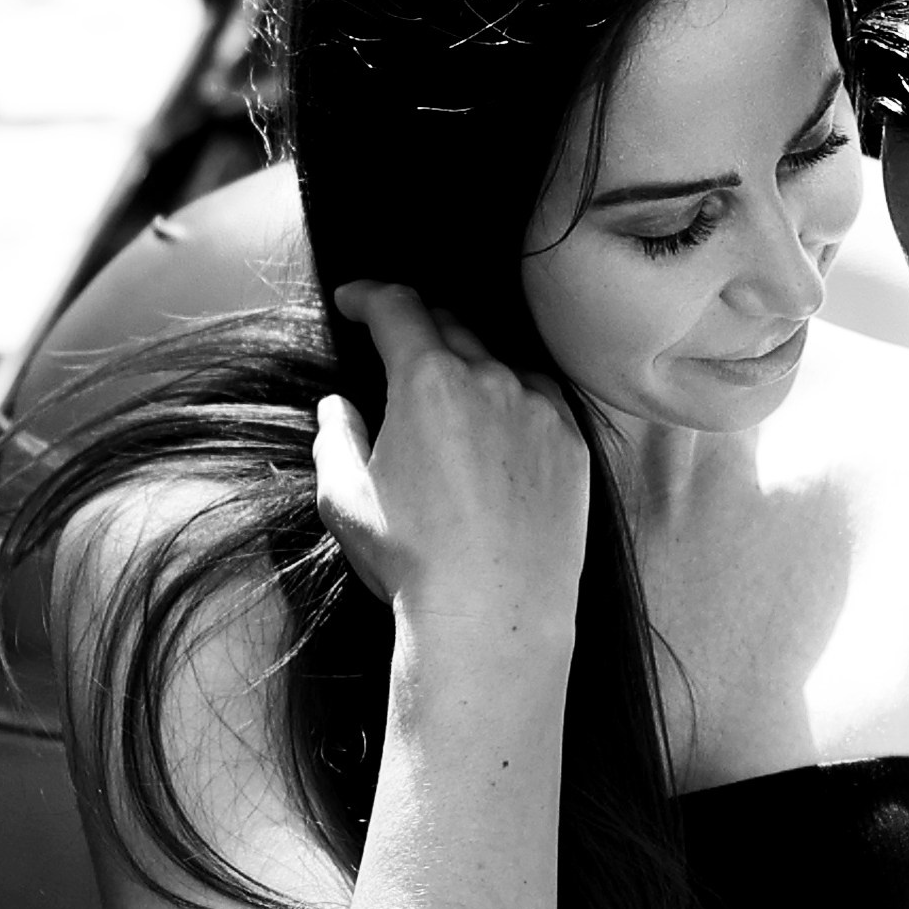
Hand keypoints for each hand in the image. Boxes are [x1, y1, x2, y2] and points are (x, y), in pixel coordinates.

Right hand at [314, 283, 589, 642]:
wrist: (497, 613)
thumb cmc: (413, 560)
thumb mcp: (345, 497)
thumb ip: (335, 436)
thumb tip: (339, 406)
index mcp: (427, 381)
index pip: (397, 309)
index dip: (369, 294)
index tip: (354, 300)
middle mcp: (491, 380)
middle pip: (450, 326)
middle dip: (417, 326)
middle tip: (395, 344)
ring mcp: (540, 410)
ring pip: (500, 363)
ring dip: (469, 365)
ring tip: (448, 394)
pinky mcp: (573, 445)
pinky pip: (541, 400)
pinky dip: (514, 399)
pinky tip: (498, 427)